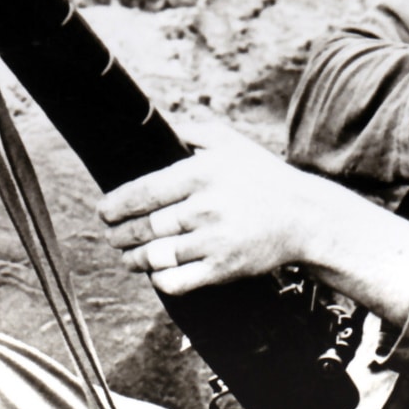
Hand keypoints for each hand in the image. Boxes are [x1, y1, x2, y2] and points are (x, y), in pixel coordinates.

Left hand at [98, 124, 325, 295]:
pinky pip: (176, 280)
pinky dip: (158, 278)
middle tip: (112, 235)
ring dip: (134, 257)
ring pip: (156, 256)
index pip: (146, 191)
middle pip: (146, 226)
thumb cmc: (263, 176)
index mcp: (204, 173)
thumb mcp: (231, 142)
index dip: (117, 204)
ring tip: (128, 254)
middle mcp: (206, 206)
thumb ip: (193, 131)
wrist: (303, 216)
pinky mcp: (223, 269)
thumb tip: (159, 128)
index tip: (104, 211)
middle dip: (121, 234)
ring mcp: (214, 240)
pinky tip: (156, 272)